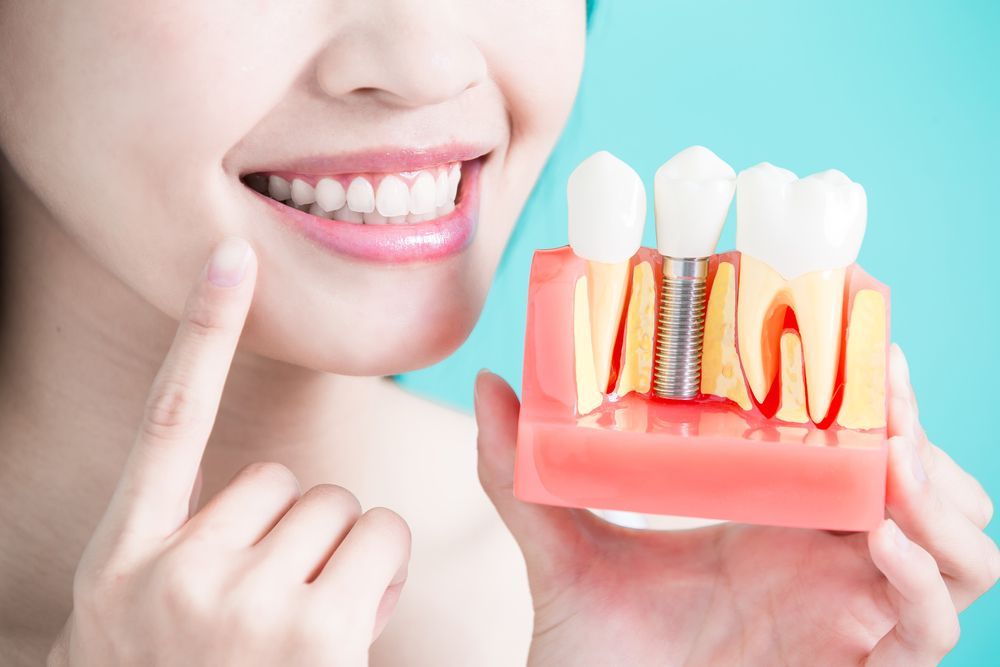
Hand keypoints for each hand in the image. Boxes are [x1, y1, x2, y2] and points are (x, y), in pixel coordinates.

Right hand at [48, 238, 409, 666]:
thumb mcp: (141, 609)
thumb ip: (192, 541)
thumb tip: (282, 497)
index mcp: (126, 553)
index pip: (169, 416)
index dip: (202, 329)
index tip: (229, 256)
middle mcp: (176, 568)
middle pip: (288, 479)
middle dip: (301, 529)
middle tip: (278, 597)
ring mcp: (242, 602)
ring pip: (339, 507)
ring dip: (340, 554)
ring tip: (304, 622)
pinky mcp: (312, 632)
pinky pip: (376, 543)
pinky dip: (374, 574)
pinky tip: (340, 630)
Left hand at [475, 345, 998, 665]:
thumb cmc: (597, 648)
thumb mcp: (560, 545)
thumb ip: (519, 470)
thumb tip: (490, 386)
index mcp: (776, 513)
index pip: (857, 438)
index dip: (872, 386)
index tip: (855, 321)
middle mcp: (826, 556)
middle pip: (927, 483)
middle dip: (918, 431)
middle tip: (883, 384)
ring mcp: (849, 612)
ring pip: (960, 548)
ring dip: (938, 495)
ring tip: (889, 454)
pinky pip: (930, 629)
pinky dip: (925, 579)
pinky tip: (877, 538)